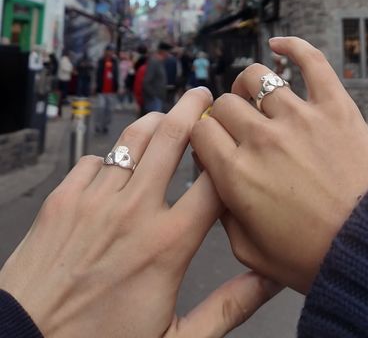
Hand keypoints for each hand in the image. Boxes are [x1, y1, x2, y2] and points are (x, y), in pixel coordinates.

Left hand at [0, 89, 278, 337]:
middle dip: (192, 108)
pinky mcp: (63, 198)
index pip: (215, 179)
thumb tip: (270, 280)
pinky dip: (111, 157)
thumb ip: (229, 306)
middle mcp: (134, 210)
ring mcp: (95, 199)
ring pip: (133, 138)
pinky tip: (117, 168)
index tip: (235, 146)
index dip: (230, 155)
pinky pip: (94, 159)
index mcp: (168, 243)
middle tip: (203, 96)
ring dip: (154, 122)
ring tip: (165, 117)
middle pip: (172, 137)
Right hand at [191, 37, 367, 293]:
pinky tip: (280, 45)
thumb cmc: (314, 257)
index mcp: (236, 173)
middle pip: (224, 103)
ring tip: (257, 97)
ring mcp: (299, 116)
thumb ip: (221, 215)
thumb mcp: (251, 252)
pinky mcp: (334, 105)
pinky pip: (311, 61)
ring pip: (256, 77)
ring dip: (249, 86)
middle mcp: (261, 138)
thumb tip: (213, 179)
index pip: (200, 130)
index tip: (215, 145)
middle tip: (240, 129)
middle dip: (225, 115)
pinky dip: (292, 46)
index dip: (203, 136)